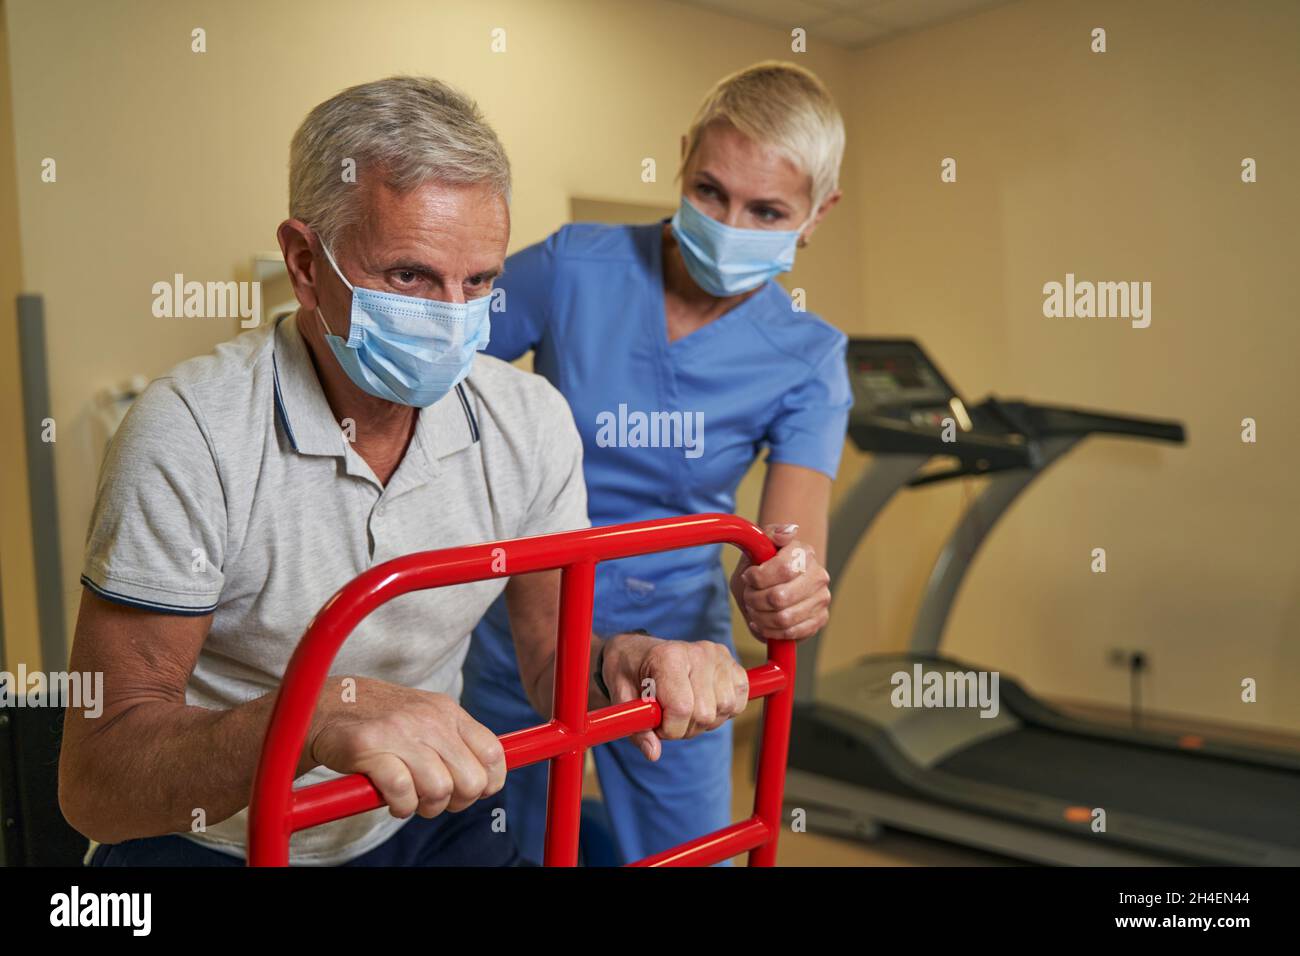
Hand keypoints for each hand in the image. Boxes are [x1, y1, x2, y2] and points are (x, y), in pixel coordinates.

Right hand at [308, 677, 505, 819]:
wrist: (329, 706)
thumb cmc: (384, 722)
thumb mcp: (427, 719)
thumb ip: (457, 742)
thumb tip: (489, 778)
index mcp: (449, 713)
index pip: (493, 753)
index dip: (488, 783)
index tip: (470, 792)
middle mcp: (430, 719)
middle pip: (471, 780)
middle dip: (457, 802)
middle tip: (434, 800)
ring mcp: (400, 731)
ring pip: (439, 789)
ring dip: (425, 807)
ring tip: (409, 798)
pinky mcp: (369, 747)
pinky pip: (402, 791)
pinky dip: (400, 805)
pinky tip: (391, 799)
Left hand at [601, 632, 748, 761]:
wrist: (638, 651)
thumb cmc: (628, 672)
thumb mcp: (621, 699)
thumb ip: (636, 727)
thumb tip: (653, 753)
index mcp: (668, 657)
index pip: (681, 708)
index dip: (669, 729)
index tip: (656, 723)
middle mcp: (699, 652)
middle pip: (705, 713)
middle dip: (685, 728)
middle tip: (668, 717)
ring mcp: (719, 657)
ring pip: (725, 709)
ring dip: (705, 721)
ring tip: (686, 709)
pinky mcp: (733, 665)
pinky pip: (739, 701)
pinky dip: (723, 711)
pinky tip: (704, 703)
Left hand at [731, 523, 830, 642]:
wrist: (772, 581)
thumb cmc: (762, 563)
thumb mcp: (759, 544)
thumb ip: (772, 534)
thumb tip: (789, 532)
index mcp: (804, 552)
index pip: (784, 569)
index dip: (758, 577)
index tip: (748, 576)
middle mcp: (818, 575)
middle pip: (780, 597)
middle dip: (755, 599)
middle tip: (749, 596)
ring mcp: (821, 599)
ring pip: (783, 619)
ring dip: (760, 617)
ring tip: (754, 609)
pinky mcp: (820, 619)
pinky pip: (791, 633)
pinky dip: (770, 631)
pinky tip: (761, 623)